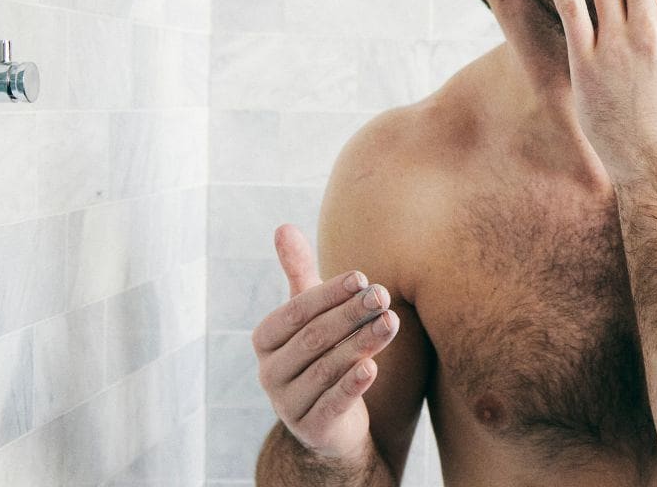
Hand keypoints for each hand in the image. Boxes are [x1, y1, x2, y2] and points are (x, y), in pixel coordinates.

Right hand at [251, 224, 399, 460]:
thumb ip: (298, 273)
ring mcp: (287, 404)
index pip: (295, 312)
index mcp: (265, 340)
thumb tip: (283, 226)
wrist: (330, 422)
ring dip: (360, 343)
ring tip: (390, 323)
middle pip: (313, 338)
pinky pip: (332, 404)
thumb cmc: (320, 352)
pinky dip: (352, 385)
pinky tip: (372, 367)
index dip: (328, 293)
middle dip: (350, 314)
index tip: (362, 278)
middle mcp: (270, 373)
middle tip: (383, 296)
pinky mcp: (312, 429)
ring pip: (326, 368)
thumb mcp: (309, 315)